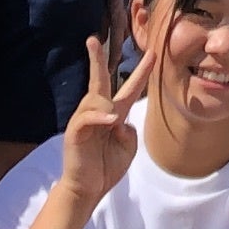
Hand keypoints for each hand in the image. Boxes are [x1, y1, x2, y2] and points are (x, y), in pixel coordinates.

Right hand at [60, 26, 149, 210]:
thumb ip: (130, 131)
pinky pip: (86, 117)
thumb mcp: (129, 148)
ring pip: (94, 98)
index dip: (141, 72)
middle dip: (97, 58)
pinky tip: (109, 121)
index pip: (129, 89)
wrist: (88, 189)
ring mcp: (83, 121)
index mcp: (113, 114)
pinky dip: (98, 117)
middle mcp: (97, 112)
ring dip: (106, 107)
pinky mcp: (74, 132)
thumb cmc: (107, 168)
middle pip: (99, 80)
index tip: (153, 54)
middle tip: (93, 39)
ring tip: (112, 123)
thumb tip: (121, 121)